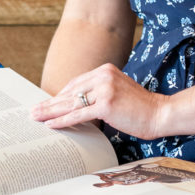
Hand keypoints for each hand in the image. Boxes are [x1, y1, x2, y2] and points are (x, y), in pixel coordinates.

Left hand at [31, 65, 170, 139]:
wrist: (160, 113)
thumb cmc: (141, 108)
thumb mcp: (118, 91)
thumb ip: (100, 93)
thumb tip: (78, 104)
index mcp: (105, 70)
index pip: (76, 83)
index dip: (60, 95)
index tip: (48, 103)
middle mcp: (103, 76)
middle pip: (70, 92)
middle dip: (50, 103)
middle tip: (33, 110)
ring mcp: (105, 89)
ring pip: (71, 103)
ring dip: (50, 111)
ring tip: (36, 117)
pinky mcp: (106, 104)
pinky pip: (79, 114)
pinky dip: (63, 120)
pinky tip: (51, 124)